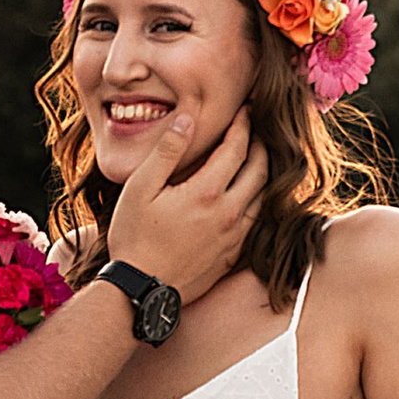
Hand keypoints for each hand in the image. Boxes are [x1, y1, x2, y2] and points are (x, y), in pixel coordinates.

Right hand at [106, 109, 267, 302]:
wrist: (141, 290)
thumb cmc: (134, 237)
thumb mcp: (140, 187)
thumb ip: (167, 150)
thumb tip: (187, 119)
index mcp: (207, 192)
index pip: (238, 148)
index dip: (244, 124)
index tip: (246, 108)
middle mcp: (229, 213)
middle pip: (261, 169)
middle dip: (261, 144)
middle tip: (256, 128)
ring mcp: (234, 236)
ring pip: (264, 196)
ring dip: (264, 172)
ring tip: (256, 156)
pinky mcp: (233, 255)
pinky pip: (257, 220)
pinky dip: (258, 199)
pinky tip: (248, 193)